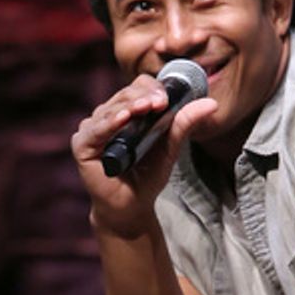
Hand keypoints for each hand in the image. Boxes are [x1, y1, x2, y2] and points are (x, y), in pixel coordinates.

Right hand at [71, 76, 216, 239]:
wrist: (131, 206)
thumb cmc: (148, 176)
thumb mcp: (170, 148)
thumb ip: (185, 124)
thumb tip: (212, 104)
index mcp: (128, 111)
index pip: (139, 88)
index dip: (153, 89)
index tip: (167, 99)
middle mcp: (108, 115)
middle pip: (125, 95)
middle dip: (144, 97)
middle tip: (161, 102)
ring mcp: (93, 128)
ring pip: (112, 108)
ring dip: (130, 107)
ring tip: (146, 107)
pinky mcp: (82, 144)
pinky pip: (97, 129)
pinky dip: (111, 123)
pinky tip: (124, 119)